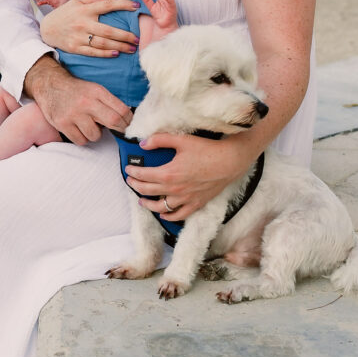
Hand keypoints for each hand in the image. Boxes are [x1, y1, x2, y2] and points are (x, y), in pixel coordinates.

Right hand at [24, 56, 131, 143]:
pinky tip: (80, 129)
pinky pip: (81, 140)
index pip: (122, 109)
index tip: (130, 125)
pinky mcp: (62, 123)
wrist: (50, 85)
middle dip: (120, 129)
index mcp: (97, 91)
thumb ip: (109, 101)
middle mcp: (86, 102)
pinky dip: (83, 138)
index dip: (129, 120)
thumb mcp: (94, 89)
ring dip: (96, 134)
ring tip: (90, 125)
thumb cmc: (76, 90)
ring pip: (96, 135)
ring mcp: (74, 114)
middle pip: (113, 121)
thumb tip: (127, 118)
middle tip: (119, 130)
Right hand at [39, 0, 139, 56]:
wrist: (47, 29)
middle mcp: (83, 23)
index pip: (107, 6)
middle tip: (138, 38)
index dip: (123, 5)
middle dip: (125, 35)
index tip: (137, 6)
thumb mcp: (76, 2)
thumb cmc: (65, 13)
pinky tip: (116, 54)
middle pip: (108, 30)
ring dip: (119, 46)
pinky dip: (106, 54)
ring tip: (132, 48)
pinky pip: (93, 52)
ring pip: (103, 43)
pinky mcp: (76, 48)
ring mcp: (79, 37)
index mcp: (85, 10)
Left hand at [124, 131, 253, 220]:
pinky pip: (179, 215)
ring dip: (148, 204)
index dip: (133, 172)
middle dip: (136, 186)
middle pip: (148, 191)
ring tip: (142, 200)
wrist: (229, 161)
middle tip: (131, 181)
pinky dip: (169, 216)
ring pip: (160, 207)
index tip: (128, 169)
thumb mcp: (181, 140)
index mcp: (168, 173)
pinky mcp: (196, 204)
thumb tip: (143, 144)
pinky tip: (163, 214)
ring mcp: (185, 199)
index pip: (143, 176)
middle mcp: (174, 189)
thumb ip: (160, 140)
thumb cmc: (206, 149)